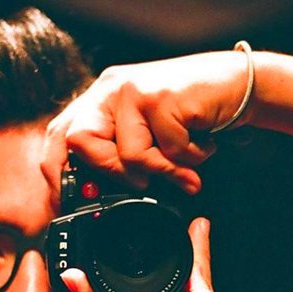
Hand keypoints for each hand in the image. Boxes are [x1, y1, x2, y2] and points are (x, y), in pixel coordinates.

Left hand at [43, 51, 248, 193]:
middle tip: (142, 183)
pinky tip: (201, 145)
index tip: (67, 205)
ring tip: (185, 164)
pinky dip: (190, 159)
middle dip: (112, 173)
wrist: (235, 85)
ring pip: (129, 155)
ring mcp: (135, 90)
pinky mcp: (162, 97)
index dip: (56, 174)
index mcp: (100, 100)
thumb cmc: (188, 114)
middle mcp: (111, 90)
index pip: (58, 135)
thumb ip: (121, 154)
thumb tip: (100, 196)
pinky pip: (168, 151)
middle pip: (79, 142)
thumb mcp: (147, 135)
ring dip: (162, 170)